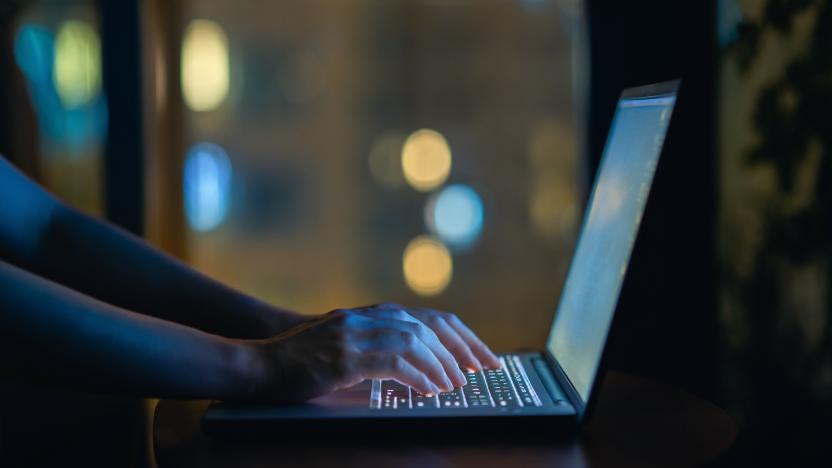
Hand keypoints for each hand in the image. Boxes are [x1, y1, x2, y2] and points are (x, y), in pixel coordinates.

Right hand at [245, 304, 494, 402]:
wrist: (258, 363)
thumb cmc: (301, 358)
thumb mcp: (343, 343)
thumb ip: (376, 343)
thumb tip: (416, 363)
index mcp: (369, 315)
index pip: (427, 318)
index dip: (459, 336)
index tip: (481, 356)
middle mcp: (366, 318)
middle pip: (427, 326)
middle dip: (460, 348)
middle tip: (482, 369)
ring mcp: (354, 335)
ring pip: (414, 342)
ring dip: (441, 364)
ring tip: (455, 384)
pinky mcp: (344, 358)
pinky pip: (393, 363)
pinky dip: (418, 376)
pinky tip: (430, 391)